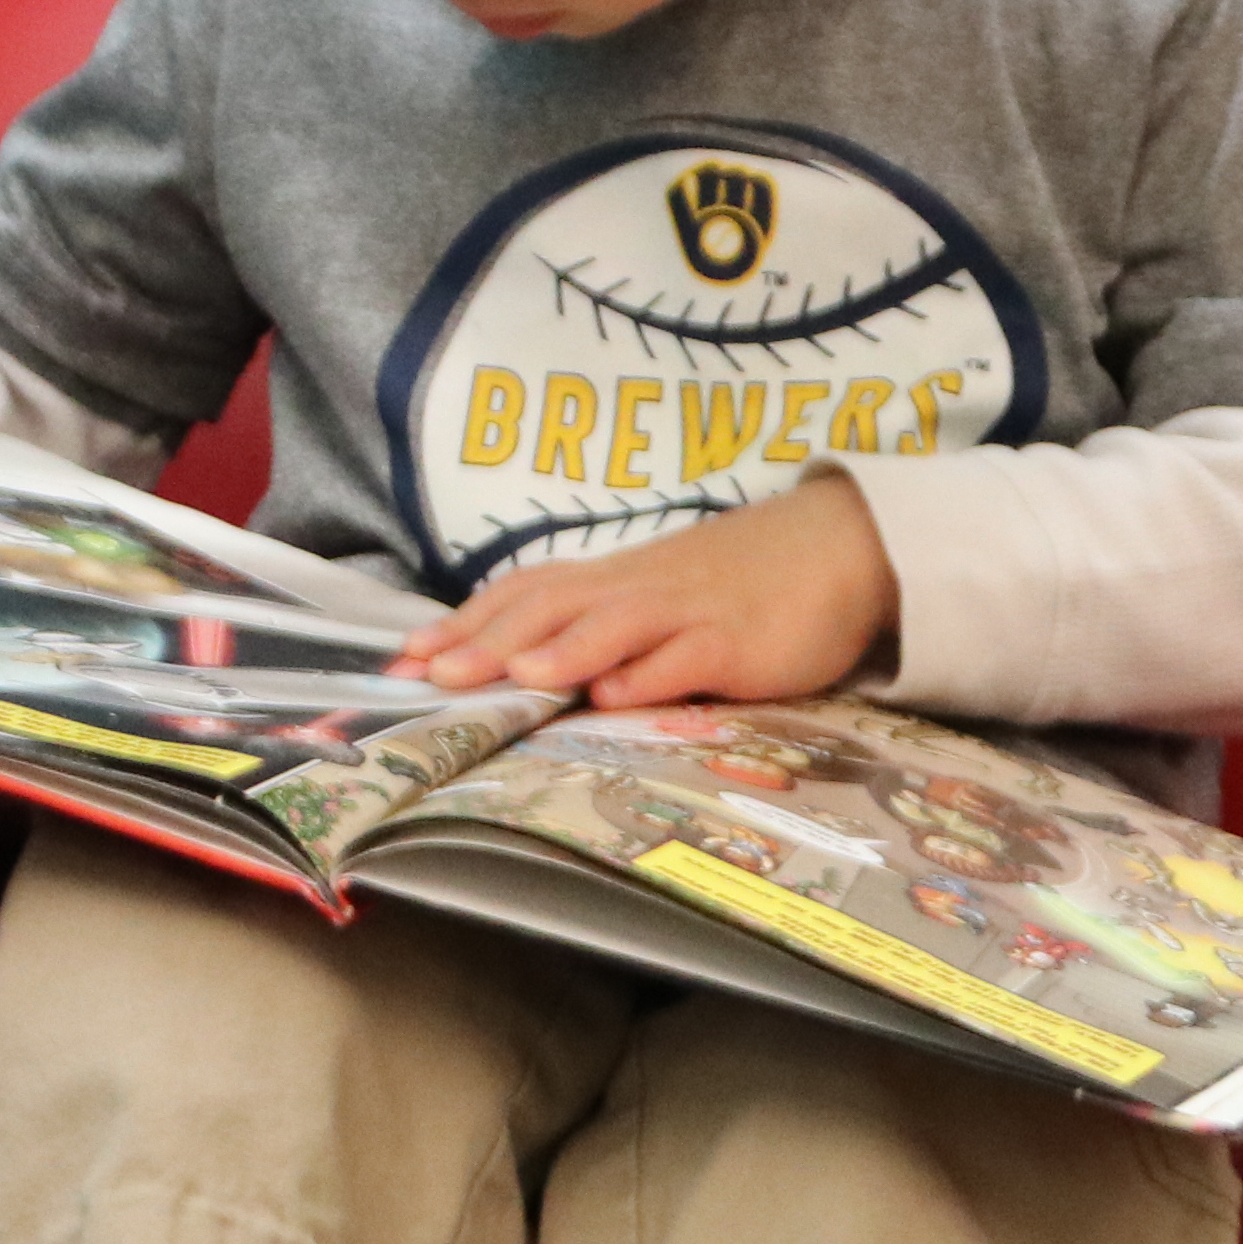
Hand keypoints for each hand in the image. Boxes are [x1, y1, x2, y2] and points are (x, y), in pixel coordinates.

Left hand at [399, 472, 892, 705]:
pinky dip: (651, 674)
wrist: (837, 548)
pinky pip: (689, 655)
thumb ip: (600, 624)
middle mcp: (640, 590)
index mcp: (615, 580)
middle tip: (427, 676)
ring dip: (560, 651)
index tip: (405, 655)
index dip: (465, 621)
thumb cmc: (741, 582)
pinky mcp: (739, 641)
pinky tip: (616, 695)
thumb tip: (523, 663)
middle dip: (488, 641)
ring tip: (511, 678)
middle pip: (552, 607)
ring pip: (614, 625)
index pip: (526, 592)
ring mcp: (688, 613)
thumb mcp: (660, 597)